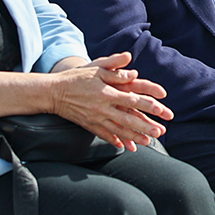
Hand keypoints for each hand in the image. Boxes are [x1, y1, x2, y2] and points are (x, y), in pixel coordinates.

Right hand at [48, 53, 171, 149]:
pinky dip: (115, 141)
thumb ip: (115, 68)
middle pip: (128, 119)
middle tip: (159, 132)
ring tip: (148, 142)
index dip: (148, 105)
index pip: (132, 99)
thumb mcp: (96, 67)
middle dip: (145, 126)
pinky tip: (124, 146)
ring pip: (119, 130)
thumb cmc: (77, 77)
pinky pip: (105, 135)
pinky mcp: (90, 125)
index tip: (161, 109)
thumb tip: (132, 70)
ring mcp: (96, 119)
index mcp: (108, 93)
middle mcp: (104, 108)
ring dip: (134, 137)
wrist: (54, 92)